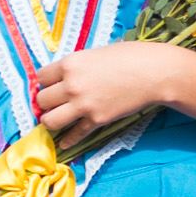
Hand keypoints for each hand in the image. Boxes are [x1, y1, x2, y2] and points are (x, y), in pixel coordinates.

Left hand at [30, 40, 195, 141]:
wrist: (154, 73)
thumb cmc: (129, 56)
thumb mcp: (96, 53)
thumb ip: (77, 66)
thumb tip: (65, 76)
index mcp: (70, 64)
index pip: (41, 77)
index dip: (46, 81)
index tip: (53, 84)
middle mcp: (72, 85)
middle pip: (42, 100)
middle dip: (47, 102)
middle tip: (56, 102)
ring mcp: (83, 105)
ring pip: (50, 121)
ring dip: (52, 120)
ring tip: (58, 118)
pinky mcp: (97, 120)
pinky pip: (74, 134)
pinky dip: (68, 140)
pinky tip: (65, 143)